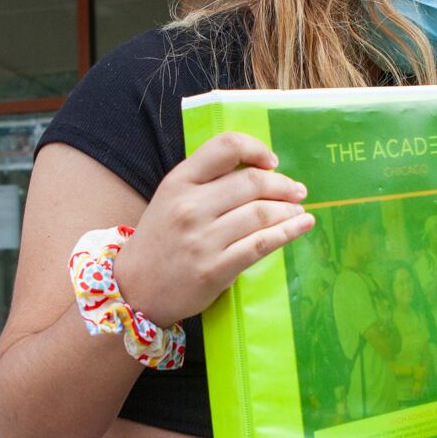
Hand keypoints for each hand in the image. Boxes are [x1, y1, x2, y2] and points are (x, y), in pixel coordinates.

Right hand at [113, 131, 313, 326]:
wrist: (135, 289)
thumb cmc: (160, 240)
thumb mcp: (171, 198)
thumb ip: (205, 181)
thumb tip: (259, 171)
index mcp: (178, 182)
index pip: (224, 147)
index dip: (255, 149)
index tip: (271, 162)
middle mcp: (190, 207)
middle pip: (251, 182)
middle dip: (282, 184)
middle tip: (297, 191)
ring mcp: (203, 239)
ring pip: (260, 213)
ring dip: (289, 209)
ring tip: (299, 210)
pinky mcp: (215, 269)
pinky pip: (261, 244)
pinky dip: (288, 232)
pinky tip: (301, 226)